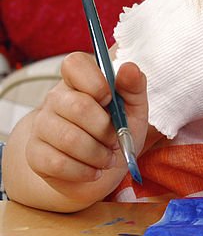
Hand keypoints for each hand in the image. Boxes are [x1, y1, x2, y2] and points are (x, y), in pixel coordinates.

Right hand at [25, 51, 148, 185]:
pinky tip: (94, 170)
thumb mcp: (134, 108)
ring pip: (69, 138)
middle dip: (106, 129)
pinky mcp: (35, 154)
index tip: (110, 99)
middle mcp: (55, 99)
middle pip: (78, 106)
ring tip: (107, 158)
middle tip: (116, 139)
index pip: (74, 64)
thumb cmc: (118, 132)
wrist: (100, 169)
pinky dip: (85, 171)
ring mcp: (41, 126)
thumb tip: (128, 68)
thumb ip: (134, 87)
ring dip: (98, 154)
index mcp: (79, 81)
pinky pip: (58, 163)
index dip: (96, 81)